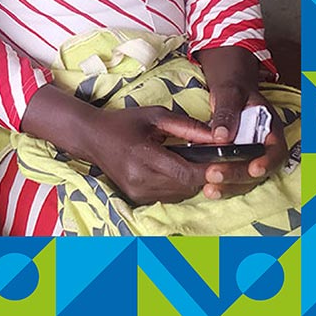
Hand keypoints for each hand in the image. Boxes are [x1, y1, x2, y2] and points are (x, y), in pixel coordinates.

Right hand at [82, 106, 214, 204]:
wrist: (91, 137)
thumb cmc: (123, 122)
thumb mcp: (154, 115)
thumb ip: (187, 125)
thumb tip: (217, 136)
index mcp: (142, 156)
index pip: (184, 173)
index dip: (207, 171)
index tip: (223, 164)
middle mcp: (139, 180)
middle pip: (186, 186)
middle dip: (203, 174)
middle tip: (211, 159)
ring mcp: (138, 193)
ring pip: (180, 194)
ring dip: (191, 180)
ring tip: (190, 161)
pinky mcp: (138, 199)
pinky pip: (170, 196)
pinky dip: (178, 184)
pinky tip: (173, 169)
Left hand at [196, 46, 288, 199]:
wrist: (228, 89)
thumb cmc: (233, 87)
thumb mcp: (230, 92)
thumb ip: (227, 111)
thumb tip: (221, 136)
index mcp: (271, 130)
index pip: (275, 151)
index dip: (266, 162)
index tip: (253, 169)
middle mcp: (263, 147)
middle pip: (257, 169)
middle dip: (237, 176)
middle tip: (215, 177)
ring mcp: (250, 155)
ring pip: (244, 177)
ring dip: (228, 185)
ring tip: (208, 189)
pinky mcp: (235, 160)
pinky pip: (232, 175)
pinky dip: (220, 182)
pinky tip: (204, 186)